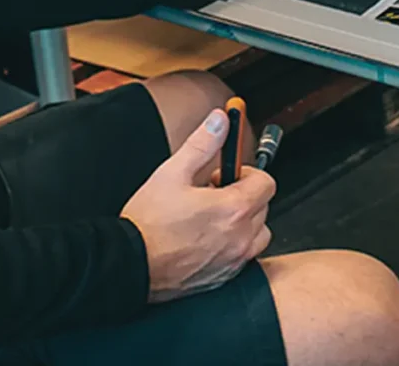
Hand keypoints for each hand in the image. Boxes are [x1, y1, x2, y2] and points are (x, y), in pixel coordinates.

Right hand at [121, 110, 274, 302]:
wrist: (132, 264)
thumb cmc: (150, 222)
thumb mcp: (173, 172)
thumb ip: (202, 143)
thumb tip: (220, 121)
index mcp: (233, 208)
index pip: (266, 183)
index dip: (247, 172)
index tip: (225, 173)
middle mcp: (241, 237)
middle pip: (263, 207)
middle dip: (243, 194)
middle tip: (213, 192)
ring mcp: (234, 260)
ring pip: (258, 234)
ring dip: (244, 221)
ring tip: (212, 216)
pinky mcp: (225, 277)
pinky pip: (244, 256)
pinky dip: (234, 244)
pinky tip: (206, 237)